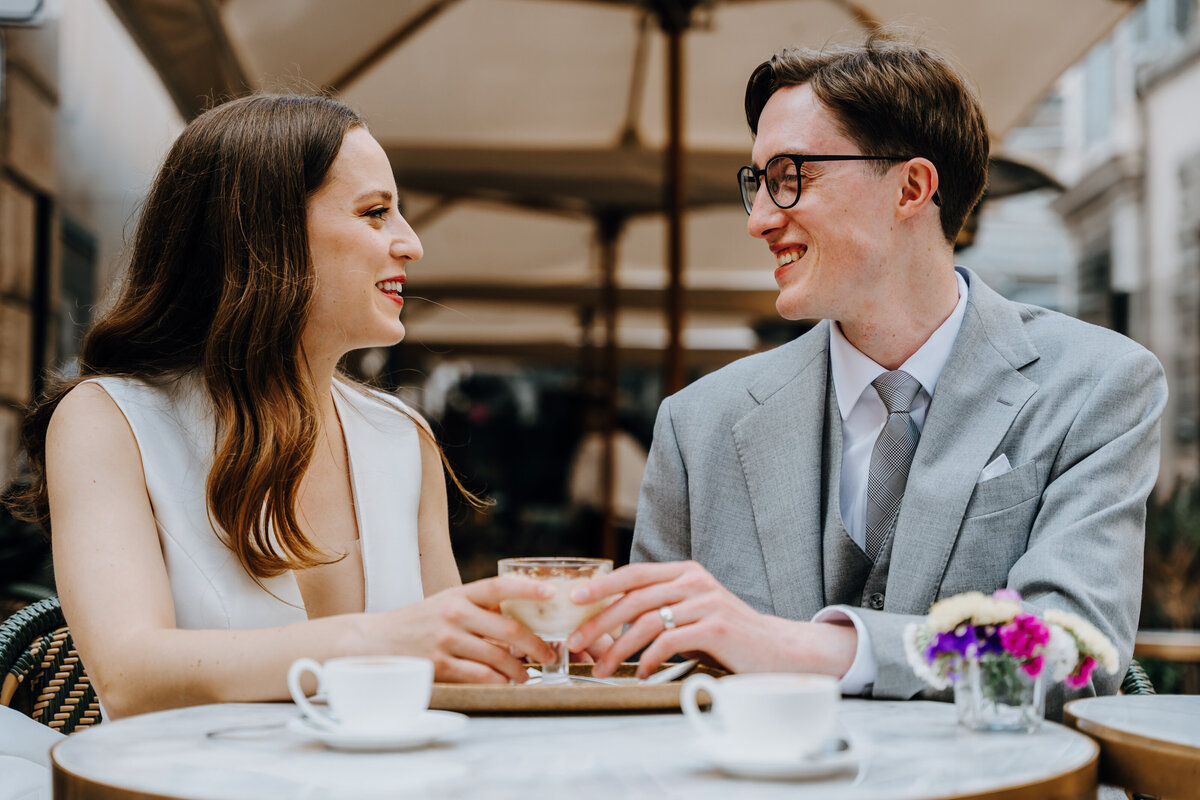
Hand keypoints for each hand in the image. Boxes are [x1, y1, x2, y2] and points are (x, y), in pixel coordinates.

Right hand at [377, 576, 557, 684]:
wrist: (376, 641)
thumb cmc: (419, 622)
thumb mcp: (446, 604)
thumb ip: (478, 608)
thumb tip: (520, 617)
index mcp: (458, 594)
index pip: (498, 587)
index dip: (527, 589)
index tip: (551, 594)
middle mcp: (454, 613)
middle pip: (507, 628)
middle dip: (535, 644)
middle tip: (549, 654)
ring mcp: (446, 639)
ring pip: (497, 656)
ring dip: (519, 669)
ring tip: (528, 674)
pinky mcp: (439, 665)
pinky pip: (479, 676)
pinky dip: (498, 682)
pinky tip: (506, 684)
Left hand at [565, 561, 857, 678]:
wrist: (777, 652)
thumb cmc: (727, 638)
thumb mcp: (691, 614)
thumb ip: (660, 610)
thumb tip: (609, 623)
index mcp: (685, 573)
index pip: (634, 574)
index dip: (601, 585)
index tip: (574, 599)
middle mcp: (695, 581)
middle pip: (634, 599)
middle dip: (599, 623)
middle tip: (577, 644)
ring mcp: (707, 603)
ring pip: (647, 622)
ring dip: (618, 649)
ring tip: (603, 669)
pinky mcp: (717, 628)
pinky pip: (669, 642)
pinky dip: (649, 659)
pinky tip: (642, 673)